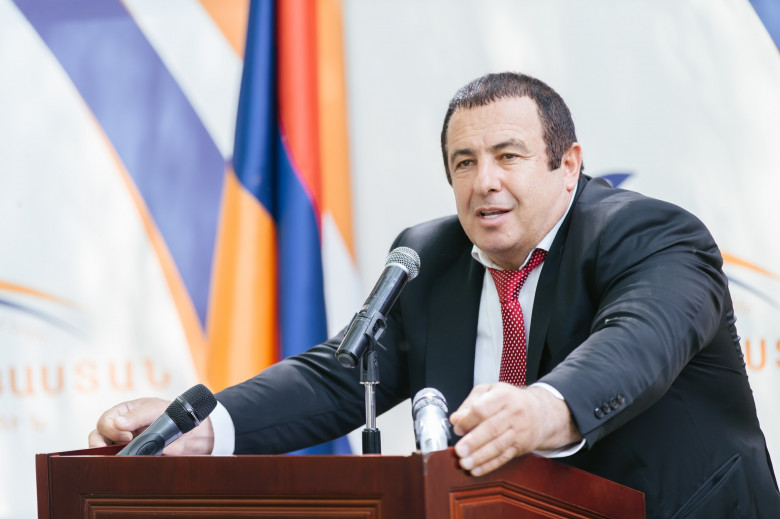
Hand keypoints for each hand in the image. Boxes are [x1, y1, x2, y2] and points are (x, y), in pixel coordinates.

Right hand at [87, 398, 214, 454]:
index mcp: (121, 414)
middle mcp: (118, 430)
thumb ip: (137, 416)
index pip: (104, 422)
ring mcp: (122, 445)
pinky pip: (118, 463)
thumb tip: (118, 424)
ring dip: (106, 457)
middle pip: (97, 438)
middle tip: (119, 449)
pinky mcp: (131, 458)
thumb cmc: (169, 413)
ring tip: (120, 459)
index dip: (111, 429)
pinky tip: (127, 466)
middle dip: (100, 445)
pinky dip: (119, 465)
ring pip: (103, 453)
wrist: (189, 431)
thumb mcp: (154, 409)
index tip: (127, 435)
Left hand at [449, 383, 580, 475]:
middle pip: (491, 429)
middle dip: (473, 442)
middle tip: (459, 451)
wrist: (540, 412)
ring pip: (498, 446)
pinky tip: (477, 470)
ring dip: (480, 457)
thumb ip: (470, 404)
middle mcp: (513, 413)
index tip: (458, 429)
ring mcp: (518, 431)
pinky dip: (489, 465)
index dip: (467, 420)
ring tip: (465, 463)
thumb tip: (455, 419)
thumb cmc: (509, 400)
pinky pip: (504, 457)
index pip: (482, 409)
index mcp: (502, 396)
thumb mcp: (489, 391)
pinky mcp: (521, 446)